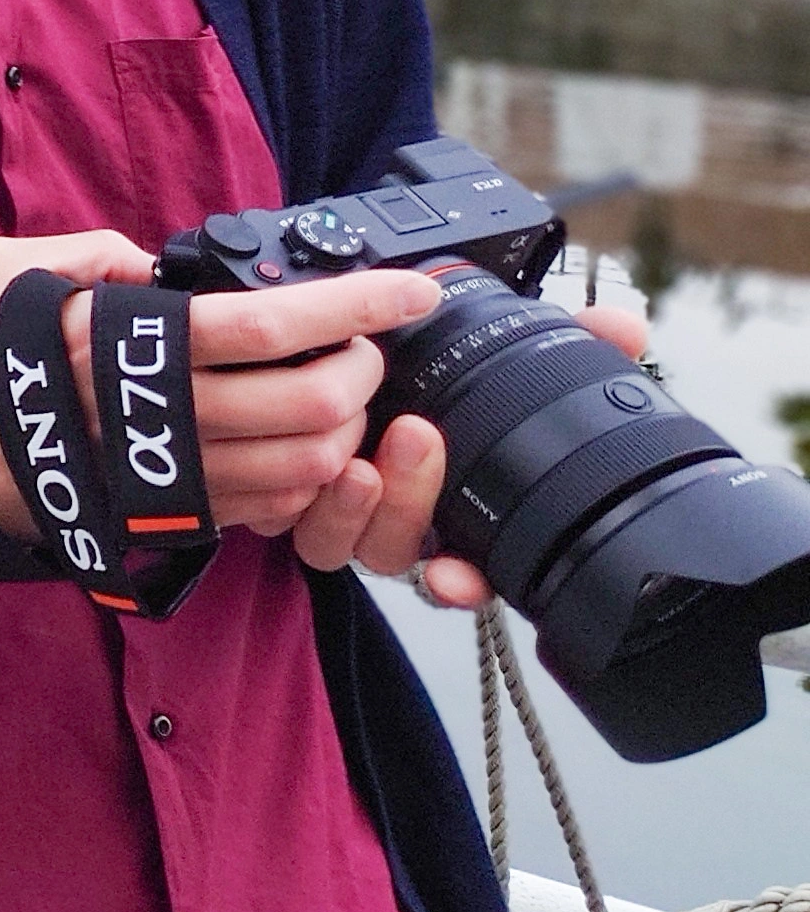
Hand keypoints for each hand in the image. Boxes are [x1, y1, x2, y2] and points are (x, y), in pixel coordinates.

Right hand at [0, 239, 448, 574]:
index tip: (411, 288)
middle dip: (361, 369)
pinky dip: (303, 476)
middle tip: (362, 342)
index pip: (271, 323)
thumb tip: (160, 264)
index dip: (356, 303)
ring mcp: (163, 475)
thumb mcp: (8, 265)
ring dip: (342, 428)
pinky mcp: (160, 516)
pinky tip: (293, 442)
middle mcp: (154, 413)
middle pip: (311, 402)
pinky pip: (266, 508)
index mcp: (124, 339)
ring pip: (303, 465)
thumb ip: (97, 254)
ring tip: (333, 391)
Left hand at [292, 299, 656, 602]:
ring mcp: (341, 513)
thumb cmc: (431, 367)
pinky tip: (319, 466)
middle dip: (411, 502)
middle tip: (416, 436)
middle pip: (401, 550)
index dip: (466, 583)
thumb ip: (567, 344)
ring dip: (355, 505)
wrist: (337, 350)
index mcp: (454, 511)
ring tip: (359, 459)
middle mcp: (399, 522)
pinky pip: (291, 523)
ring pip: (344, 543)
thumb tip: (623, 328)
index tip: (457, 576)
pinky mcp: (288, 495)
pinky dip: (306, 503)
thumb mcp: (497, 352)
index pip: (471, 571)